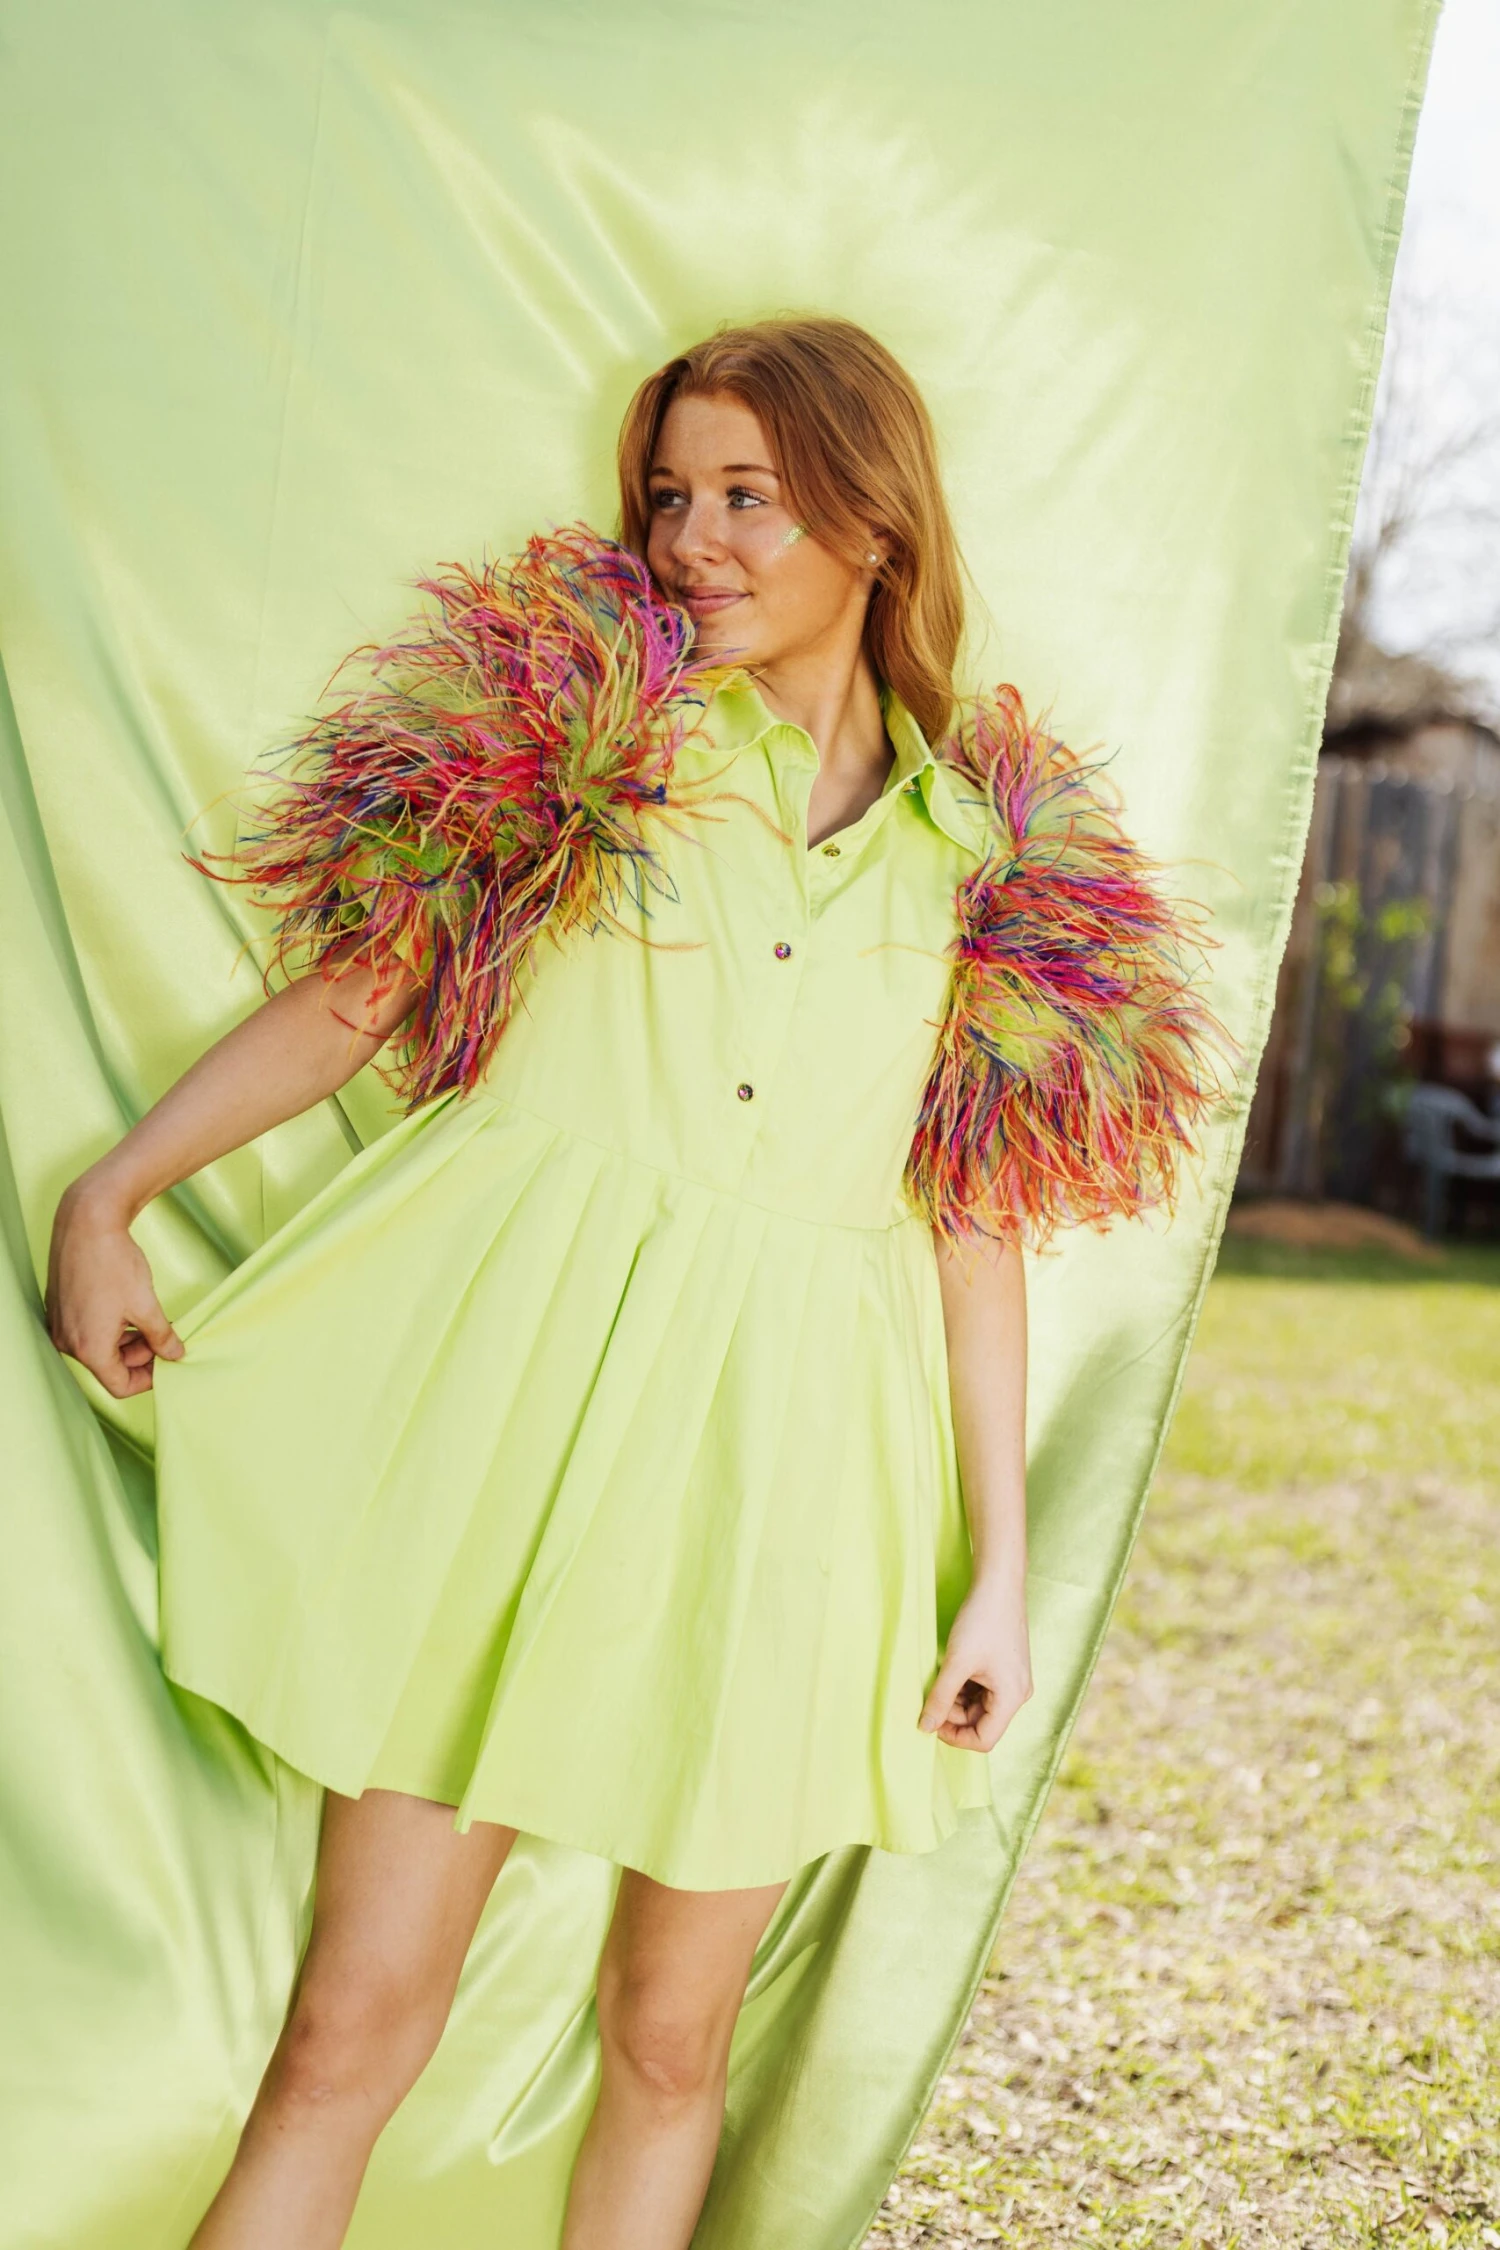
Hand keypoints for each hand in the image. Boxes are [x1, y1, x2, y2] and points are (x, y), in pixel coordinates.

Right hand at [45, 1178, 182, 1398]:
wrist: (87, 1222)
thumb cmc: (114, 1263)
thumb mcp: (146, 1305)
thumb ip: (162, 1337)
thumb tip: (175, 1355)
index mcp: (89, 1348)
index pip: (120, 1385)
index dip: (148, 1378)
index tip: (167, 1360)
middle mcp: (67, 1342)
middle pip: (109, 1366)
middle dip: (140, 1354)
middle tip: (163, 1333)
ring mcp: (60, 1325)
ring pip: (99, 1347)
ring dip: (127, 1339)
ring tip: (149, 1316)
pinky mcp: (59, 1308)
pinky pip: (87, 1329)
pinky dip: (110, 1325)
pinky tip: (128, 1305)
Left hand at [919, 1573, 1032, 1751]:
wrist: (999, 1583)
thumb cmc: (982, 1620)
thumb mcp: (957, 1662)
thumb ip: (940, 1698)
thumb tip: (925, 1727)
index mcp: (1011, 1698)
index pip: (984, 1739)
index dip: (955, 1737)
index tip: (931, 1722)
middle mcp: (1017, 1693)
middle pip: (981, 1722)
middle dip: (953, 1714)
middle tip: (930, 1696)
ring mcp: (1011, 1680)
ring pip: (979, 1706)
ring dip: (956, 1699)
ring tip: (938, 1678)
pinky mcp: (1004, 1668)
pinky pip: (982, 1689)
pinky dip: (963, 1686)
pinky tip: (950, 1669)